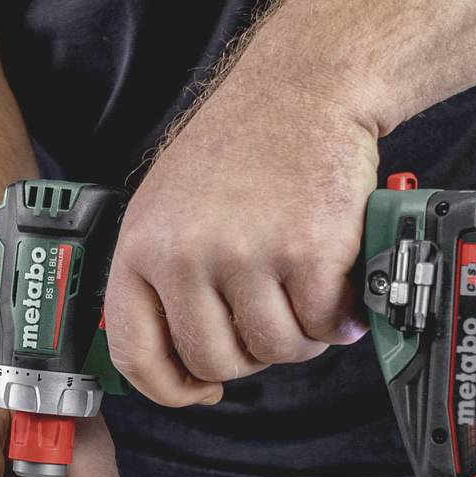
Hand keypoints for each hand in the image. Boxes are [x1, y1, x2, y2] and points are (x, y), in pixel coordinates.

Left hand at [105, 47, 377, 405]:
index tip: (199, 389)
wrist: (304, 87)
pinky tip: (337, 280)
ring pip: (275, 350)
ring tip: (308, 290)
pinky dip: (339, 314)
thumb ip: (165, 277)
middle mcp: (185, 255)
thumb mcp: (169, 206)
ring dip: (302, 333)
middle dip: (253, 353)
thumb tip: (179, 359)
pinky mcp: (306, 253)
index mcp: (141, 247)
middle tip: (274, 316)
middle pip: (216, 362)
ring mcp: (244, 256)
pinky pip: (323, 326)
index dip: (172, 387)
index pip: (137, 353)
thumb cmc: (242, 144)